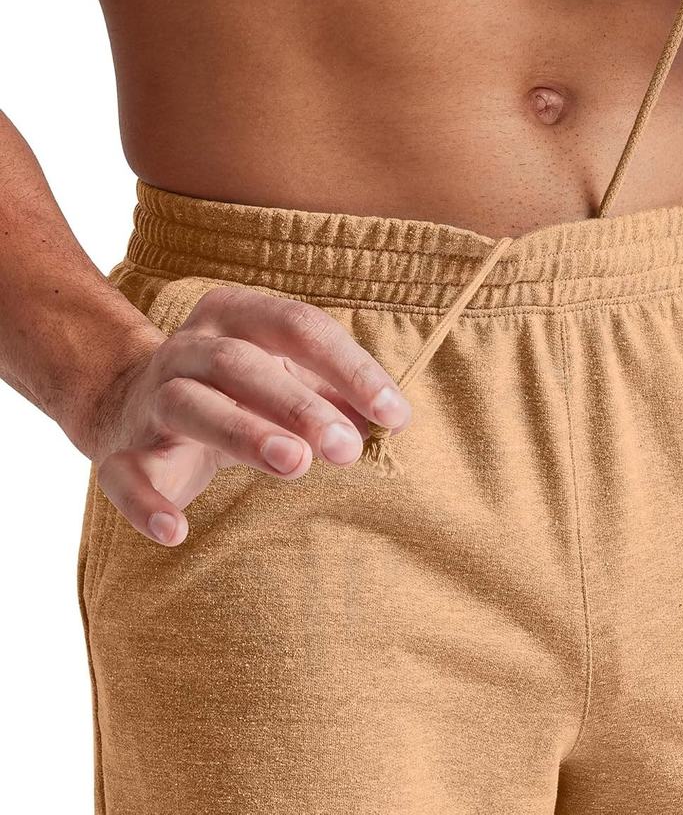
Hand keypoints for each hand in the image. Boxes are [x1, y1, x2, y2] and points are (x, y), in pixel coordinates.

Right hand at [92, 287, 411, 546]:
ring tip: (295, 465)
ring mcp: (151, 397)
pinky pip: (123, 473)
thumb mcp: (289, 379)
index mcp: (236, 316)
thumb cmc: (237, 388)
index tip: (395, 414)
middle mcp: (190, 348)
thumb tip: (391, 419)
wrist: (132, 400)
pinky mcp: (121, 450)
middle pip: (240, 364)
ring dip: (243, 433)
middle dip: (300, 405)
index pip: (298, 327)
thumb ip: (338, 394)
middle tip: (348, 448)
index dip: (350, 368)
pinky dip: (145, 502)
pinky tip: (176, 532)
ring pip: (190, 405)